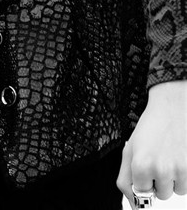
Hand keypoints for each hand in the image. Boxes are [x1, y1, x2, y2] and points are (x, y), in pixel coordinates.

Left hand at [117, 80, 186, 207]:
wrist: (172, 107)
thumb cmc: (151, 127)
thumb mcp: (130, 149)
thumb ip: (125, 178)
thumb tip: (134, 204)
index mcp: (140, 165)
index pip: (140, 193)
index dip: (143, 179)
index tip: (146, 166)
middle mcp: (161, 170)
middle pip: (160, 194)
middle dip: (159, 179)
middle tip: (159, 156)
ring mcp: (180, 171)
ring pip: (175, 191)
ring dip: (173, 178)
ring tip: (169, 154)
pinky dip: (184, 175)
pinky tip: (179, 156)